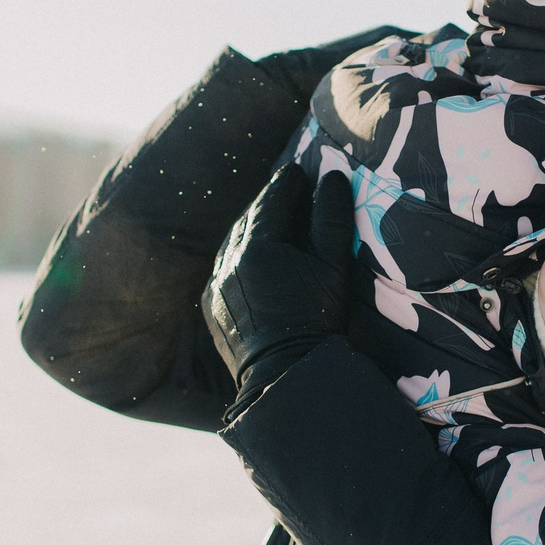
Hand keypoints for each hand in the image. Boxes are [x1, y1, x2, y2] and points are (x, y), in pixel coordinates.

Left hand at [203, 165, 355, 399]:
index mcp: (259, 244)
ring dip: (252, 226)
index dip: (289, 182)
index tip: (299, 171)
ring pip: (233, 241)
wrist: (285, 374)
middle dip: (270, 201)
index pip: (274, 199)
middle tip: (287, 190)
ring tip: (271, 221)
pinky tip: (251, 257)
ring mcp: (217, 283)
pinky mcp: (212, 305)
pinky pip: (223, 268)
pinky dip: (238, 254)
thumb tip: (332, 177)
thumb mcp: (333, 266)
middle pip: (251, 217)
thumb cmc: (316, 318)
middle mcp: (230, 259)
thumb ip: (332, 218)